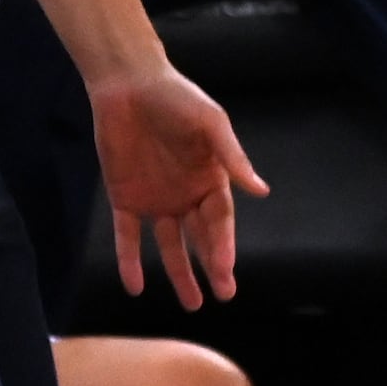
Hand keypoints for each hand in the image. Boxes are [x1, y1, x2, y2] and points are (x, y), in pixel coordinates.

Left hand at [92, 63, 268, 309]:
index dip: (223, 247)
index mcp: (210, 178)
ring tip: (191, 302)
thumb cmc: (175, 97)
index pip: (220, 221)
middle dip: (211, 266)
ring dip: (179, 273)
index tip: (226, 273)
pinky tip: (134, 286)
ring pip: (169, 245)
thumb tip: (262, 191)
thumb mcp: (210, 123)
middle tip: (222, 295)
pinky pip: (127, 236)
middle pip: (201, 238)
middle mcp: (185, 193)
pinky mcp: (124, 197)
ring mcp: (155, 198)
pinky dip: (129, 260)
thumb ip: (233, 157)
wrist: (127, 83)